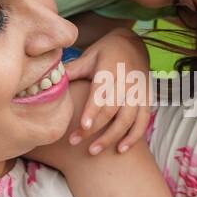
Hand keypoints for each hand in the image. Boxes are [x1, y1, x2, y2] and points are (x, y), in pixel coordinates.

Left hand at [64, 28, 152, 154]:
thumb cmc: (105, 53)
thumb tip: (50, 80)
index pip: (101, 92)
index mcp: (110, 69)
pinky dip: (134, 137)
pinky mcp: (147, 99)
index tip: (83, 126)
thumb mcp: (88, 56)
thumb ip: (72, 70)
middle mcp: (127, 81)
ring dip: (112, 137)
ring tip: (94, 151)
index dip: (93, 110)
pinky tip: (120, 149)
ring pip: (128, 119)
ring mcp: (139, 92)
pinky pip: (142, 121)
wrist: (133, 45)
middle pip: (112, 110)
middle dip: (94, 129)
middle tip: (74, 141)